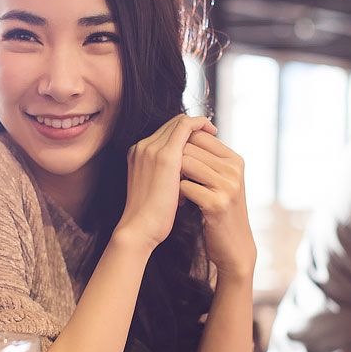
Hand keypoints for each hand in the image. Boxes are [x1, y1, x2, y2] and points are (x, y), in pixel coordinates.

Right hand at [113, 114, 215, 251]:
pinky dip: (200, 124)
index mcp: (137, 154)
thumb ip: (165, 177)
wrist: (140, 229)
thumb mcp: (155, 189)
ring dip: (198, 124)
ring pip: (179, 122)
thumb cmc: (150, 217)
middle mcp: (142, 147)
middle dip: (192, 125)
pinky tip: (212, 131)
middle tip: (210, 132)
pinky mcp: (165, 156)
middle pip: (171, 124)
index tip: (199, 140)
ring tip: (213, 132)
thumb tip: (185, 177)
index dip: (183, 132)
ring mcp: (152, 149)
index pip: (163, 133)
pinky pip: (186, 127)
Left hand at [180, 129, 255, 279]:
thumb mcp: (221, 181)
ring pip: (184, 163)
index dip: (180, 147)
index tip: (176, 164)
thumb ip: (208, 159)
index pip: (199, 135)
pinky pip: (184, 186)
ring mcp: (227, 186)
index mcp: (235, 159)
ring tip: (172, 190)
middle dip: (174, 161)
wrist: (233, 246)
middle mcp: (234, 169)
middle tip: (170, 179)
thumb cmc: (220, 210)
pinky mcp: (217, 203)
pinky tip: (178, 204)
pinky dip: (176, 193)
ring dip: (173, 176)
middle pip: (189, 147)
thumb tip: (182, 133)